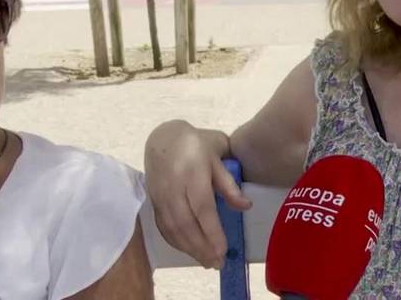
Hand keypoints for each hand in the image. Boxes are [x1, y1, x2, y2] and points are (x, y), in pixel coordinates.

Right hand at [144, 120, 251, 268]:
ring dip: (189, 248)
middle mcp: (174, 187)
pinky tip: (189, 250)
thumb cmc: (197, 143)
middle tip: (217, 263)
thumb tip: (245, 206)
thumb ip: (229, 183)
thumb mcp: (218, 154)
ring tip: (206, 261)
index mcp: (192, 173)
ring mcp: (161, 196)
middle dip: (201, 246)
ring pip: (173, 228)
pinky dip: (176, 242)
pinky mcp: (154, 202)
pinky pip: (164, 226)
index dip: (211, 231)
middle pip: (186, 223)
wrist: (163, 137)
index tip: (222, 249)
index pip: (202, 207)